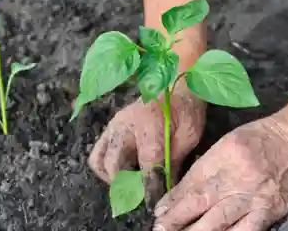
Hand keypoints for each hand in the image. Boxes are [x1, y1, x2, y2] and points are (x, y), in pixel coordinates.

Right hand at [88, 85, 205, 184]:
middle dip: (126, 185)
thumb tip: (167, 188)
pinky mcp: (109, 128)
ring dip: (112, 177)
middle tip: (140, 193)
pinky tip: (124, 170)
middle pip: (114, 165)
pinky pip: (98, 152)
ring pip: (99, 160)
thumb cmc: (186, 109)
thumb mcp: (189, 136)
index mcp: (150, 127)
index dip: (149, 188)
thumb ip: (174, 162)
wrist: (174, 84)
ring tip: (129, 182)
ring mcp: (114, 126)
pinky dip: (107, 167)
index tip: (151, 203)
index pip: (147, 166)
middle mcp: (125, 126)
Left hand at [153, 112, 287, 230]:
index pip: (191, 182)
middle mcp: (236, 176)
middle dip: (177, 219)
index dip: (172, 200)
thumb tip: (181, 191)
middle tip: (160, 229)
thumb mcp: (227, 144)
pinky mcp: (269, 211)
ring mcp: (253, 196)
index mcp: (222, 155)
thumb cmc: (260, 139)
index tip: (158, 213)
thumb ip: (205, 167)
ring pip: (218, 221)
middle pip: (200, 202)